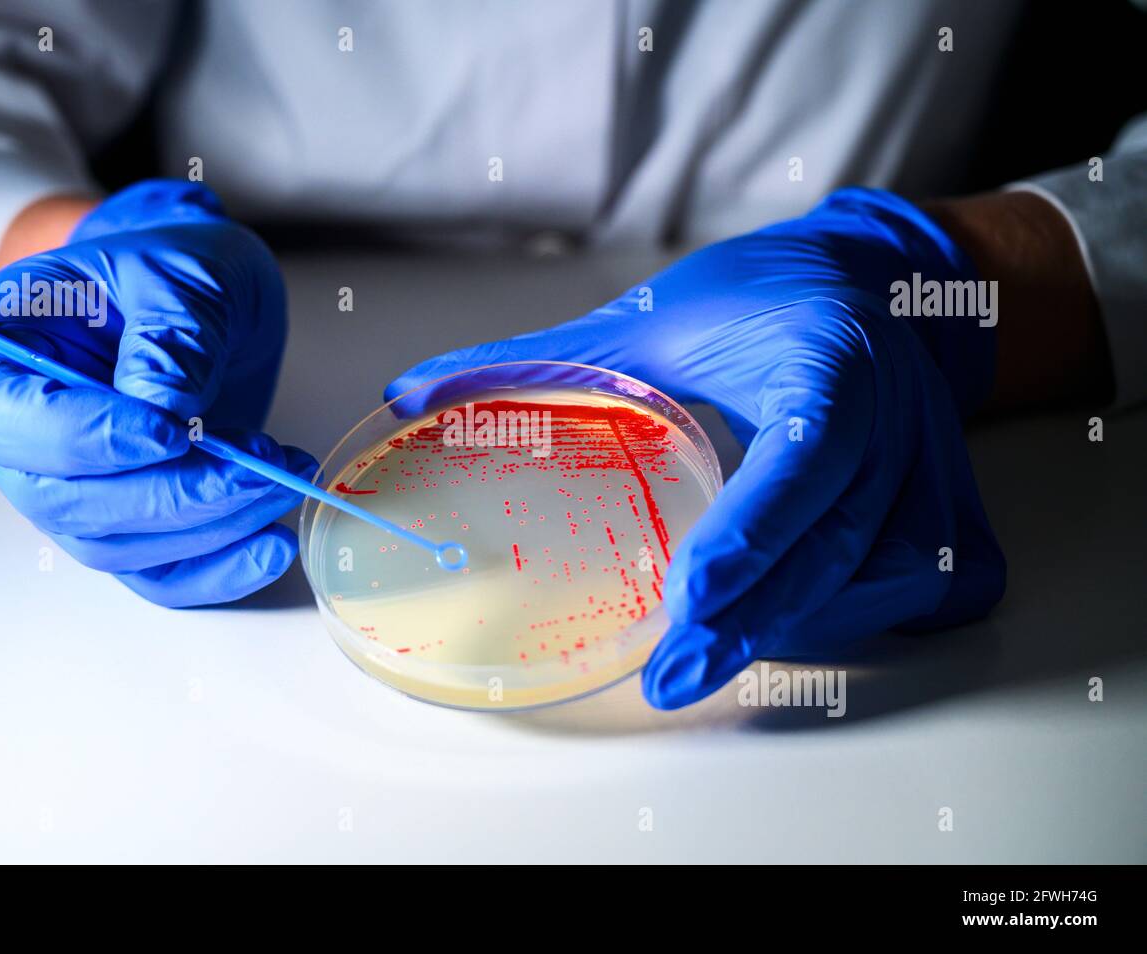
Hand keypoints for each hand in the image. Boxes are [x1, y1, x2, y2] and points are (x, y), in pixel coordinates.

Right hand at [0, 180, 314, 606]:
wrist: (202, 299)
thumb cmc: (173, 271)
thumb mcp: (183, 271)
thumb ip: (171, 334)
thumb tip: (166, 410)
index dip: (80, 438)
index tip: (169, 434)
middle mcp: (19, 435)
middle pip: (63, 499)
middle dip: (172, 494)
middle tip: (261, 467)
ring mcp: (70, 487)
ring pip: (115, 545)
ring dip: (207, 528)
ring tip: (285, 481)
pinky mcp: (127, 522)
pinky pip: (156, 573)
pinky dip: (216, 572)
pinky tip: (273, 548)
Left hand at [387, 188, 1005, 708]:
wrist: (871, 279)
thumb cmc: (760, 296)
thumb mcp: (650, 316)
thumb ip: (537, 361)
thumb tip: (414, 392)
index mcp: (830, 358)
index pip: (805, 456)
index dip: (753, 532)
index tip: (687, 599)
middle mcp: (899, 418)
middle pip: (838, 544)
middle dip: (756, 619)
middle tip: (676, 675)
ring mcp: (938, 466)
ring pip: (884, 578)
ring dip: (803, 621)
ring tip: (719, 650)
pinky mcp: (957, 501)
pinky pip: (936, 587)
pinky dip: (868, 614)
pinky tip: (800, 618)